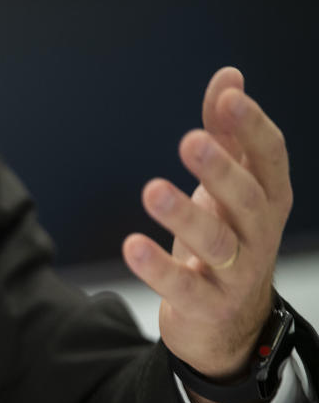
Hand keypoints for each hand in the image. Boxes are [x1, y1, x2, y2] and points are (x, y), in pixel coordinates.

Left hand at [122, 68, 290, 396]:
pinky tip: (132, 245)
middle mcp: (258, 235)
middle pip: (247, 200)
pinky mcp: (206, 306)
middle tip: (191, 140)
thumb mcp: (228, 190)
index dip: (252, 127)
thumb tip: (228, 78)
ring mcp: (235, 274)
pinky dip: (157, 268)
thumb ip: (227, 135)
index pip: (269, 158)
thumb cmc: (228, 243)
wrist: (229, 324)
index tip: (228, 97)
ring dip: (184, 215)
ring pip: (216, 243)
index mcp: (268, 200)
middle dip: (221, 170)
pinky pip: (182, 288)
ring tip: (152, 190)